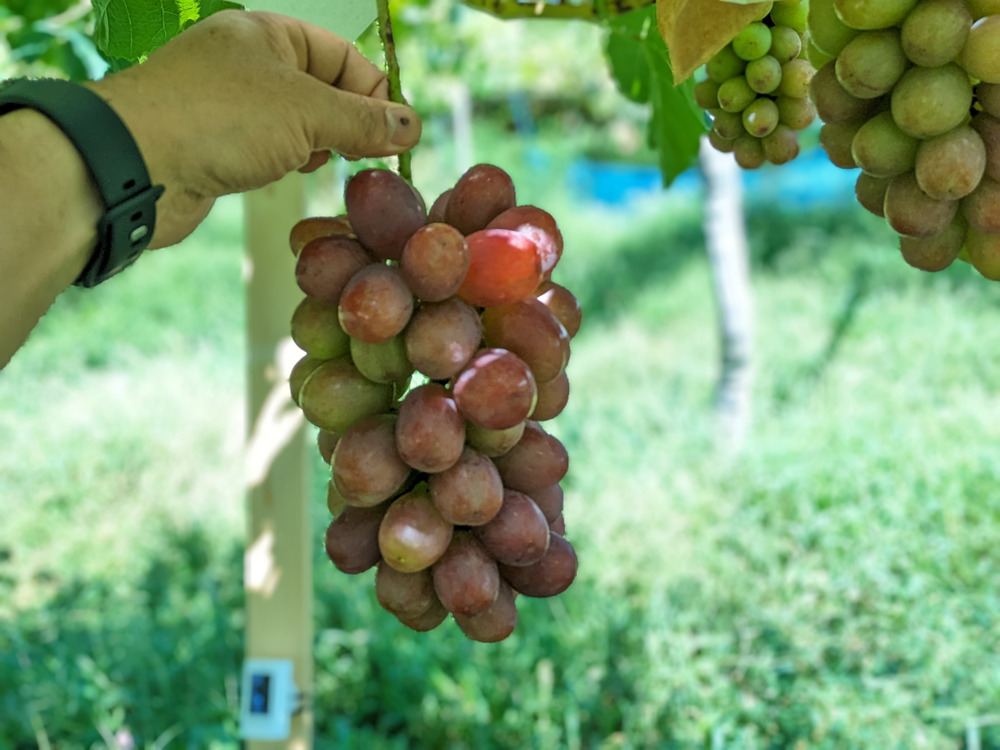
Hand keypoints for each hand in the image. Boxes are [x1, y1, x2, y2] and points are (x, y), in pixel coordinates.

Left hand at [87, 10, 421, 247]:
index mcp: (268, 34)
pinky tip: (289, 173)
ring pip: (297, 122)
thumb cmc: (220, 120)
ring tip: (317, 162)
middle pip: (322, 89)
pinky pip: (270, 147)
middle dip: (348, 123)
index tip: (396, 135)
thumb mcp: (307, 114)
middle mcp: (248, 62)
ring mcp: (230, 104)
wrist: (137, 165)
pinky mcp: (217, 143)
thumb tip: (410, 125)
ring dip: (319, 145)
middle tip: (363, 155)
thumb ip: (363, 121)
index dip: (375, 93)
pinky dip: (288, 160)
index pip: (342, 56)